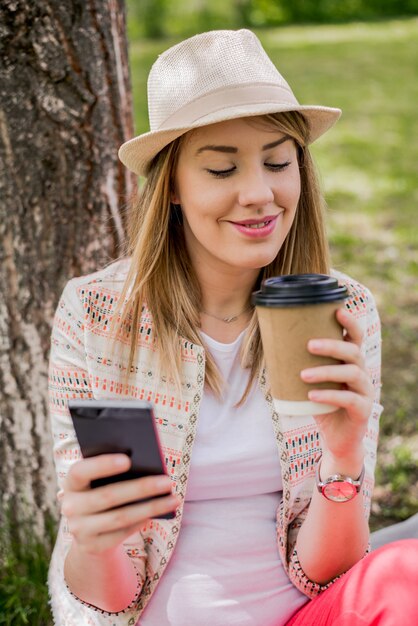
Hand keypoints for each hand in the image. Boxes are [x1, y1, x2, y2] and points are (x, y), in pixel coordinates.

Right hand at [61, 454, 179, 555]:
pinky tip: (160, 511)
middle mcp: (70, 507)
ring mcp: (79, 529)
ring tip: (173, 498)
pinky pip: (122, 533)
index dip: (102, 465)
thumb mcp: (100, 479)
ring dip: (150, 507)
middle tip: (167, 481)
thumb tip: (145, 463)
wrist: (88, 528)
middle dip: (140, 488)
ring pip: (120, 517)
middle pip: (108, 496)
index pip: (80, 471)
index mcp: (71, 482)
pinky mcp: (93, 546)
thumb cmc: (101, 489)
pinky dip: (142, 520)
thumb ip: (114, 469)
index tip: (128, 459)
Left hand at [300, 308, 373, 462]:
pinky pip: (349, 399)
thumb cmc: (320, 405)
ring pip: (352, 374)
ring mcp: (365, 391)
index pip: (355, 337)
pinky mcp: (363, 410)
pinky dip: (329, 396)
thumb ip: (300, 364)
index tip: (337, 310)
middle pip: (354, 352)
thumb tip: (269, 342)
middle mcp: (362, 373)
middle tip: (308, 345)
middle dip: (332, 346)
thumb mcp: (310, 382)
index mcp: (350, 362)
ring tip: (303, 374)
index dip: (350, 323)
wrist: (336, 439)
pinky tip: (312, 396)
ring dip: (326, 372)